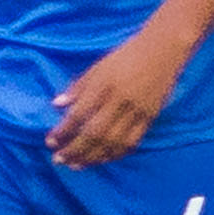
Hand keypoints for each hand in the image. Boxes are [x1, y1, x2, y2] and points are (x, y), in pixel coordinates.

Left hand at [49, 30, 183, 167]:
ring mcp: (137, 111)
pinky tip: (101, 159)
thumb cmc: (126, 56)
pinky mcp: (151, 117)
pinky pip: (132, 142)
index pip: (79, 114)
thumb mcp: (98, 67)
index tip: (50, 142)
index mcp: (104, 84)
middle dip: (74, 149)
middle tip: (58, 160)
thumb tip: (56, 105)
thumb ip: (78, 87)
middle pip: (95, 133)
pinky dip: (115, 154)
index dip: (63, 131)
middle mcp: (120, 100)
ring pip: (113, 142)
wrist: (163, 50)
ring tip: (76, 165)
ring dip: (92, 157)